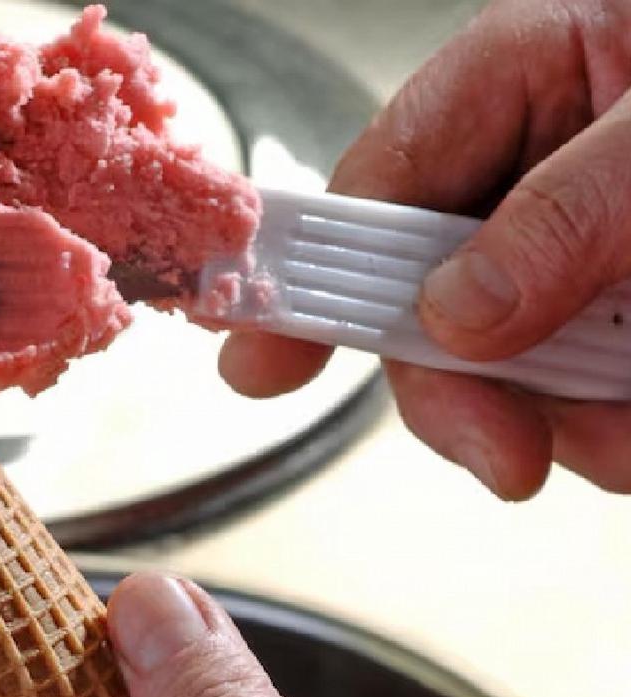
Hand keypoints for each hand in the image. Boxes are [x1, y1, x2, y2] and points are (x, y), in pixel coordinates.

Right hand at [219, 0, 630, 498]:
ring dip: (578, 418)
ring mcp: (580, 253)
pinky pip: (593, 396)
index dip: (307, 276)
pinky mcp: (624, 317)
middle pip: (429, 301)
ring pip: (513, 366)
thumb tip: (457, 314)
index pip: (373, 187)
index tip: (263, 361)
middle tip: (508, 454)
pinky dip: (628, 426)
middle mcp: (534, 173)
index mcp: (522, 81)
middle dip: (465, 388)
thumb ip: (565, 214)